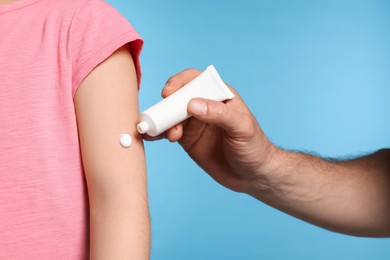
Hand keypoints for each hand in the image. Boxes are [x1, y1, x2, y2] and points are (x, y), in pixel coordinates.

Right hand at [146, 68, 276, 192]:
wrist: (252, 175)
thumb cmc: (254, 147)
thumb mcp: (242, 128)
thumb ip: (219, 114)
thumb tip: (191, 105)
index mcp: (219, 95)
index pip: (195, 80)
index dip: (180, 82)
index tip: (169, 93)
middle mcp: (204, 105)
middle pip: (177, 97)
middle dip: (165, 105)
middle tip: (158, 117)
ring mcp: (194, 122)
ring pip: (170, 115)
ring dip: (161, 121)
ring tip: (160, 133)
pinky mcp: (187, 139)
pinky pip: (169, 131)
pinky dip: (159, 133)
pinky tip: (152, 137)